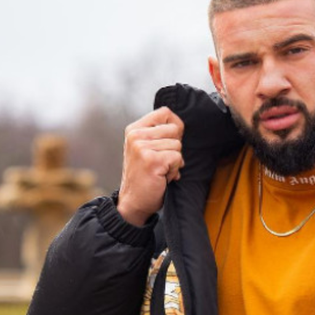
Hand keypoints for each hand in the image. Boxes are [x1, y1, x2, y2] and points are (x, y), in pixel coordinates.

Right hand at [117, 107, 184, 225]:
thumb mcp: (145, 149)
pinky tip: (162, 177)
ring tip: (160, 170)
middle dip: (175, 147)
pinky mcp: (152, 160)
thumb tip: (180, 126)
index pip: (165, 112)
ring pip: (178, 145)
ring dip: (174, 162)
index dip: (175, 127)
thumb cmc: (143, 176)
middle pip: (175, 129)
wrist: (133, 202)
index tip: (168, 142)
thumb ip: (158, 135)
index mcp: (134, 129)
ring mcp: (142, 147)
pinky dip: (174, 170)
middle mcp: (136, 136)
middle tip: (162, 161)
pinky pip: (178, 158)